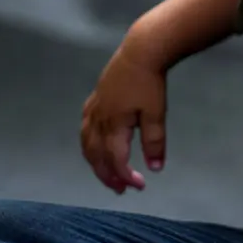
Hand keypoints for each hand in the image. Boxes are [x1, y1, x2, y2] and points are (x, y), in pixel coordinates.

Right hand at [80, 42, 166, 193]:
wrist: (140, 52)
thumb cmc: (150, 82)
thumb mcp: (157, 113)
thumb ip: (155, 142)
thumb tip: (156, 168)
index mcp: (114, 125)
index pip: (115, 160)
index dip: (125, 177)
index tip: (140, 187)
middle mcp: (98, 120)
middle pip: (97, 156)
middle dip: (108, 176)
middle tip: (121, 190)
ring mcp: (93, 109)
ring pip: (86, 144)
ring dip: (96, 162)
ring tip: (108, 174)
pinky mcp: (94, 100)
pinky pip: (84, 129)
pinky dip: (88, 144)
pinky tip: (95, 146)